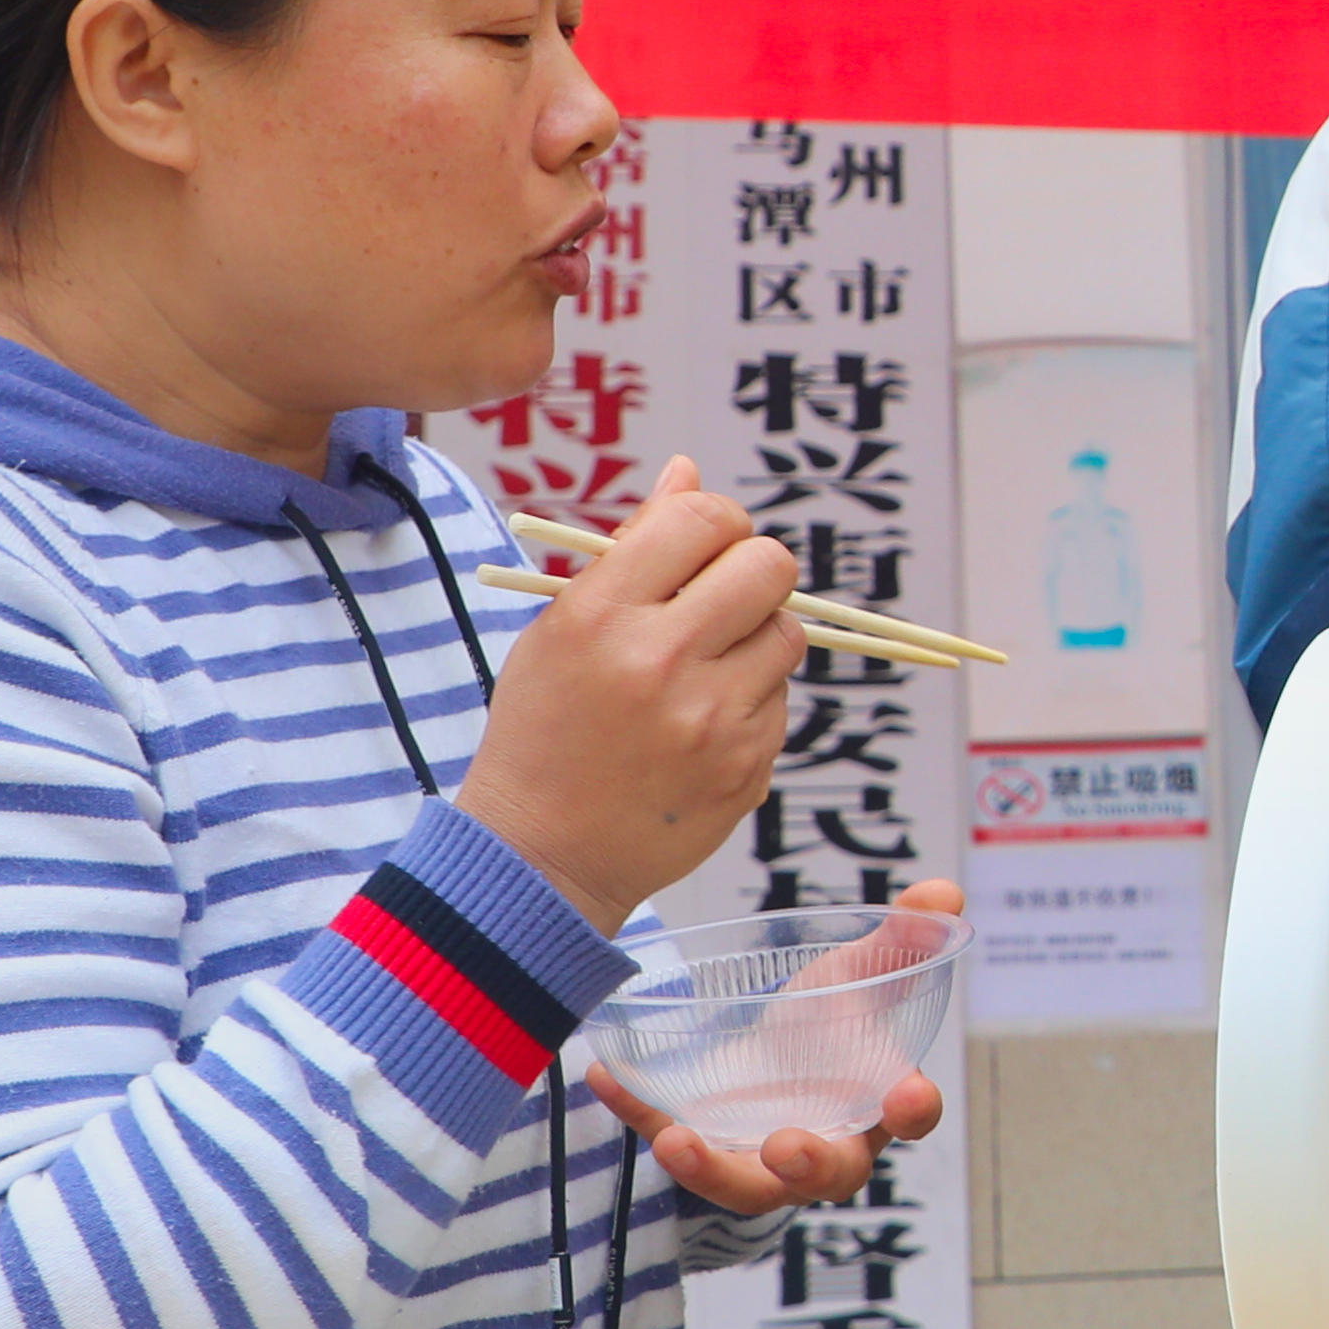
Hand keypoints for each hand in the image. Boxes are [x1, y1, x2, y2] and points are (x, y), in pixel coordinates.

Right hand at [459, 459, 802, 925]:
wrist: (541, 855)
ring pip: (787, 634)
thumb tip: (688, 473)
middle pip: (769, 566)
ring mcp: (710, 720)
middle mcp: (659, 662)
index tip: (708, 542)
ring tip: (705, 667)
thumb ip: (632, 548)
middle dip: (753, 569)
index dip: (717, 520)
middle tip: (724, 596)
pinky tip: (700, 726)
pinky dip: (752, 701)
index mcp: (601, 616)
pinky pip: (780, 701)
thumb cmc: (545, 729)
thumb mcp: (561, 630)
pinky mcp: (746, 766)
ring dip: (757, 638)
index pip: (702, 519)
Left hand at [593, 877, 969, 1212]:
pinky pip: (665, 1135)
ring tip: (678, 1142)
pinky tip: (606, 1074)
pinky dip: (637, 1112)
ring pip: (743, 1186)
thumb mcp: (860, 976)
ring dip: (712, 1171)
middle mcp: (823, 1142)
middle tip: (785, 1144)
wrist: (766, 1056)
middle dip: (809, 1164)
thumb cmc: (828, 1030)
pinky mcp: (699, 1145)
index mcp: (874, 1101)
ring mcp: (756, 1155)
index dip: (912, 1109)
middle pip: (827, 1173)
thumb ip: (900, 941)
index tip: (910, 1095)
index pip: (907, 1115)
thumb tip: (941, 895)